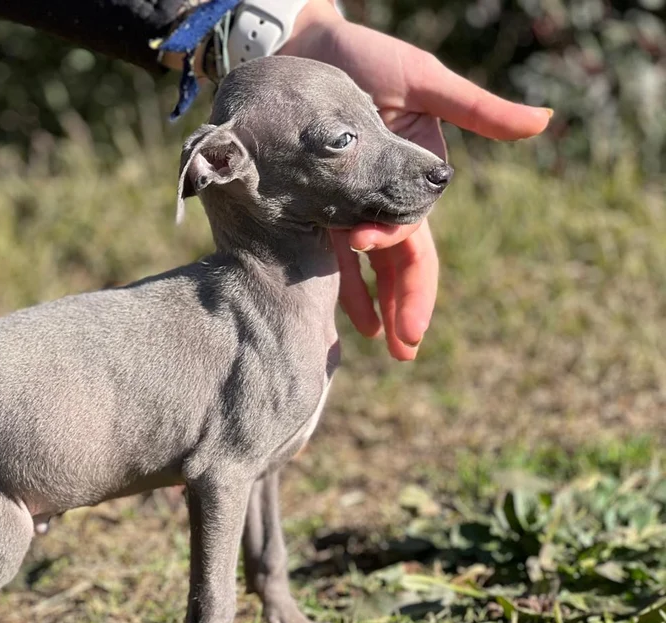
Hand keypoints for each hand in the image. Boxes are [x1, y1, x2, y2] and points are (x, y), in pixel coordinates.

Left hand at [279, 2, 551, 359]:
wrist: (304, 45)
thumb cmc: (367, 58)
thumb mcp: (424, 84)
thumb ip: (474, 111)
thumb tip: (542, 124)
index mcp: (410, 182)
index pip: (418, 249)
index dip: (416, 289)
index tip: (408, 327)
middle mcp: (376, 198)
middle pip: (393, 266)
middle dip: (398, 309)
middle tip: (403, 354)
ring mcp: (340, 201)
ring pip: (355, 265)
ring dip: (364, 304)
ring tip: (368, 343)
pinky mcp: (306, 197)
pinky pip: (314, 245)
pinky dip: (324, 276)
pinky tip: (323, 308)